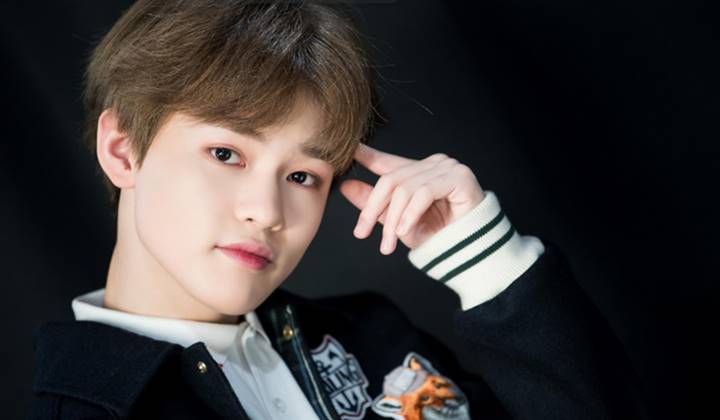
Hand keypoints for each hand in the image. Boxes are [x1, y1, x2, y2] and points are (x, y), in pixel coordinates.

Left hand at [339, 143, 485, 254]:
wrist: (469, 253)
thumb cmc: (437, 237)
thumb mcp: (397, 222)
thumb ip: (374, 204)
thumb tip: (347, 186)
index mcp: (418, 172)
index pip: (387, 161)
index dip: (367, 155)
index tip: (348, 150)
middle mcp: (432, 164)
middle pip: (391, 180)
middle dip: (373, 209)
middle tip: (362, 233)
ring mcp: (447, 168)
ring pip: (405, 189)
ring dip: (393, 219)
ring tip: (388, 243)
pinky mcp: (459, 177)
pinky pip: (424, 193)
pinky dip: (411, 214)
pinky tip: (405, 231)